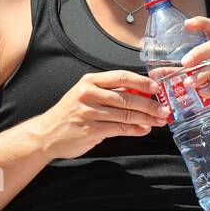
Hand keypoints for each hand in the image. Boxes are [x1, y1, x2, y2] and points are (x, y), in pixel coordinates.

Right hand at [29, 69, 169, 159]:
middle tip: (164, 109)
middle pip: (127, 97)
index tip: (157, 88)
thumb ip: (111, 93)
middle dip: (150, 104)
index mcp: (90, 81)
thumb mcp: (86, 96)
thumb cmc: (70, 114)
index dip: (142, 82)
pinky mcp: (91, 129)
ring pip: (126, 114)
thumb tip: (142, 95)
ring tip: (159, 120)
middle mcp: (89, 94)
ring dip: (147, 118)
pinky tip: (144, 130)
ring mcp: (89, 112)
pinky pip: (120, 129)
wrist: (45, 134)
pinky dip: (135, 130)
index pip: (122, 76)